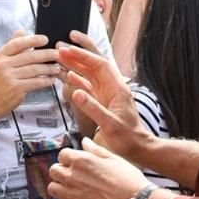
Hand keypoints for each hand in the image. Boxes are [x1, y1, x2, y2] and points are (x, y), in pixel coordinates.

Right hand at [0, 32, 60, 118]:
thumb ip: (12, 46)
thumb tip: (21, 31)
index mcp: (0, 55)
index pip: (18, 43)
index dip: (33, 40)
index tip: (45, 39)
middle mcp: (4, 64)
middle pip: (30, 56)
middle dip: (47, 54)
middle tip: (57, 54)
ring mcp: (9, 76)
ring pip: (35, 69)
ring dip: (49, 68)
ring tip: (57, 67)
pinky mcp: (16, 88)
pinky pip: (35, 82)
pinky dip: (46, 80)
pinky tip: (51, 79)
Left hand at [48, 138, 149, 198]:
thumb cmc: (127, 180)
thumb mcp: (114, 158)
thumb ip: (95, 149)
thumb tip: (84, 142)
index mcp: (81, 160)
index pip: (62, 154)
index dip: (69, 158)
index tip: (75, 162)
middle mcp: (71, 176)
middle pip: (53, 171)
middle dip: (62, 171)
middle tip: (73, 175)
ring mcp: (70, 194)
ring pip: (52, 188)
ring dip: (61, 187)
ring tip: (73, 189)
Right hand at [57, 45, 155, 162]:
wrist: (137, 148)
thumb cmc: (128, 138)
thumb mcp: (110, 124)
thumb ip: (93, 108)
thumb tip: (76, 93)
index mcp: (117, 89)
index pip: (100, 65)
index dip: (84, 56)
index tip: (70, 49)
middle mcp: (112, 88)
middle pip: (93, 67)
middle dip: (77, 57)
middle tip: (60, 50)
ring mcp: (107, 95)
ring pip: (89, 75)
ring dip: (76, 66)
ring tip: (61, 58)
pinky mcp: (102, 102)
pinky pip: (88, 87)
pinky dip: (78, 80)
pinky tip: (68, 76)